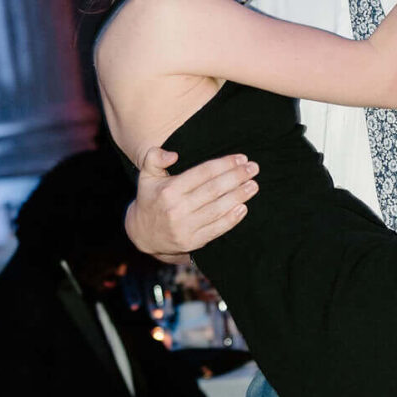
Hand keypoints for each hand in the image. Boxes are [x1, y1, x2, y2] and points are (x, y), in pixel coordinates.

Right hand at [126, 145, 257, 261]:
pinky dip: (231, 219)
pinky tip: (243, 208)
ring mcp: (184, 227)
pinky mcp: (191, 242)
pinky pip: (216, 229)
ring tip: (253, 186)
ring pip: (217, 209)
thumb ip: (154, 157)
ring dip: (239, 197)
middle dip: (237, 177)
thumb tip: (173, 154)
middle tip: (254, 169)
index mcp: (168, 190)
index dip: (224, 164)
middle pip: (213, 190)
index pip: (202, 173)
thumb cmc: (150, 198)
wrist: (142, 234)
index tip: (241, 158)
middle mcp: (176, 209)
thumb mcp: (146, 175)